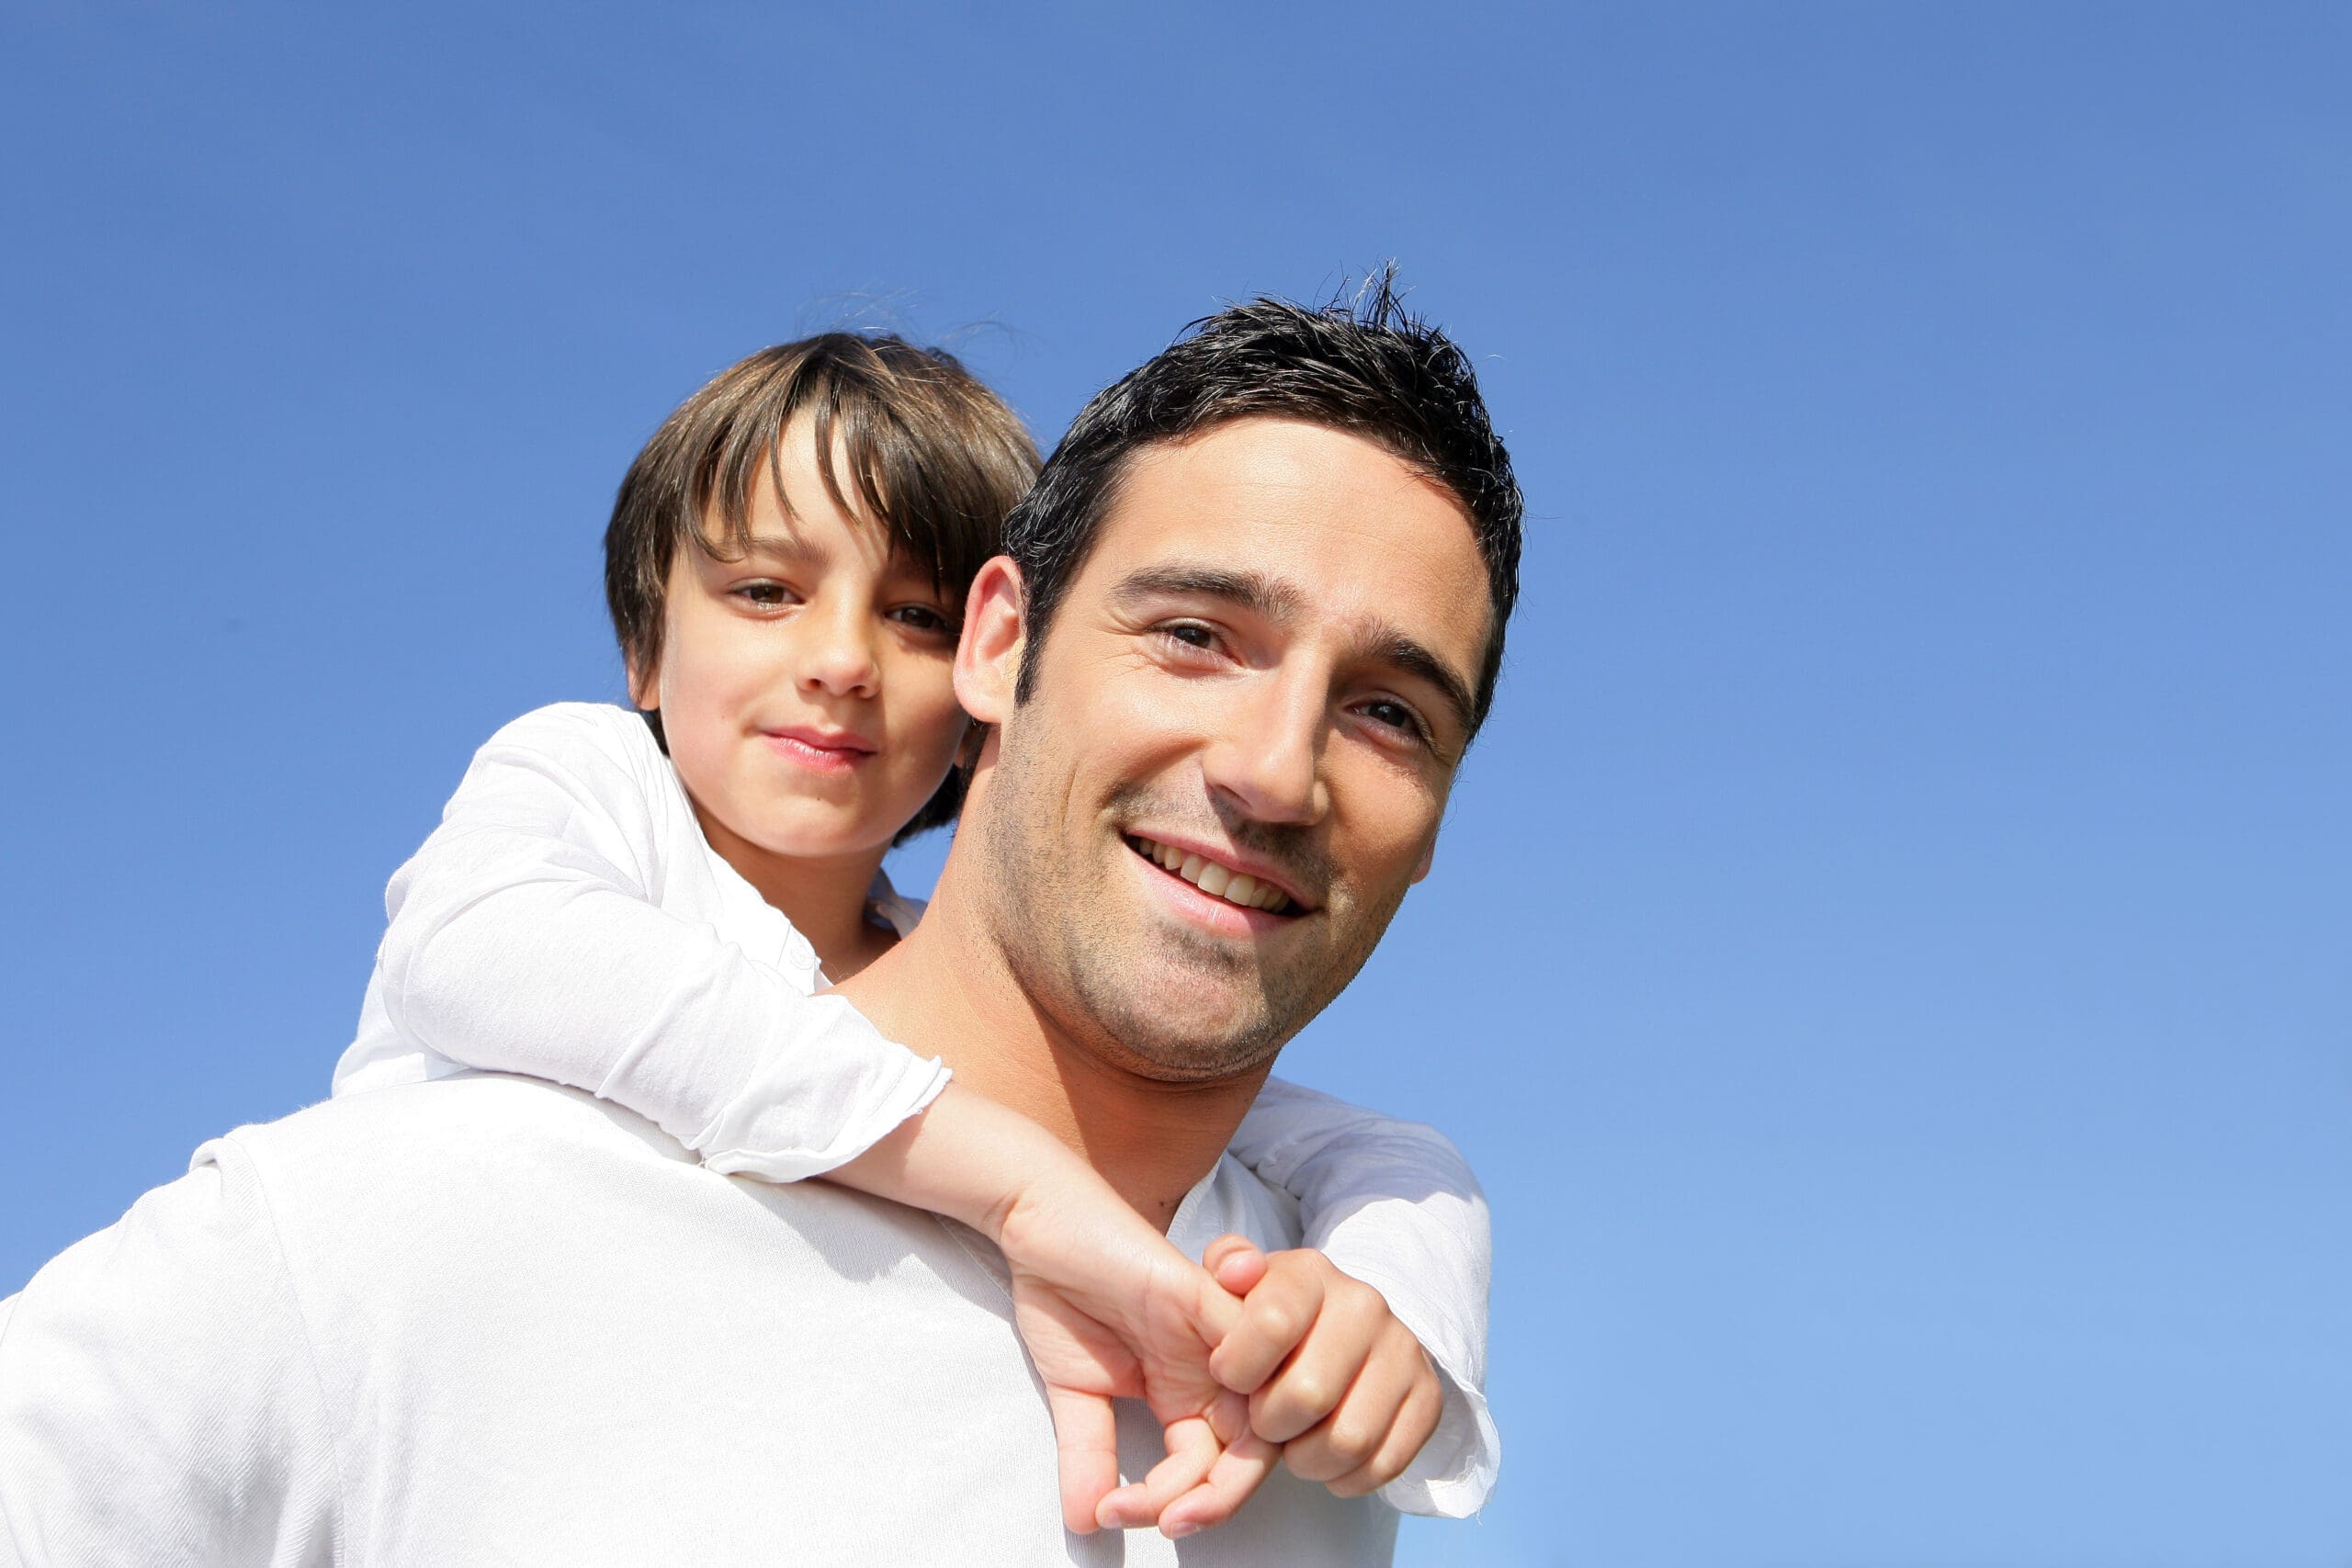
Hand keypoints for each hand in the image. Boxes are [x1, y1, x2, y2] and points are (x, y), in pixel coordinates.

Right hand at [995, 1183, 1280, 1536]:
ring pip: (1257, 1412)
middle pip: (1249, 1451)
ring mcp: (1216, 1333)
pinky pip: (1249, 1341)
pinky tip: (1175, 1421)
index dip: (1184, 1506)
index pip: (1215, 1467)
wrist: (1042, 1224)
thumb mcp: (1075, 1394)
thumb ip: (1089, 1452)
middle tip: (1165, 1523)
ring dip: (1216, 1471)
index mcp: (1189, 1394)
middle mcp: (1214, 1369)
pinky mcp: (1206, 1295)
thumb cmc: (1063, 1297)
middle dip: (1213, 1501)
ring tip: (1157, 1498)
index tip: (1119, 1516)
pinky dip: (1232, 1386)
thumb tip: (1086, 1524)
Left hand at [1196, 1237, 1444, 1499]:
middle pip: (1308, 1395)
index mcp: (1311, 1274)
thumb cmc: (1277, 1316)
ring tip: (1295, 1441)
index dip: (1237, 1368)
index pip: (1271, 1324)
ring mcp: (1403, 1351)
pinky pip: (1384, 1465)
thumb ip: (1226, 1263)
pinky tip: (1328, 1455)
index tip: (1232, 1375)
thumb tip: (1238, 1271)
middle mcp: (1365, 1306)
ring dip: (1307, 1459)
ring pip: (1348, 1440)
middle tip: (1264, 1417)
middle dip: (1270, 1423)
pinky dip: (1346, 1477)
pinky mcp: (1428, 1397)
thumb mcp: (1239, 1284)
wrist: (1347, 1327)